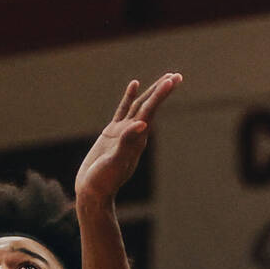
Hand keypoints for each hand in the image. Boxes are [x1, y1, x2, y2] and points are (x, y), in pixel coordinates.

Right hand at [75, 73, 181, 206]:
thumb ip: (127, 143)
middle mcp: (133, 133)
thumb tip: (143, 124)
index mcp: (137, 138)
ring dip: (151, 92)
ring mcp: (123, 132)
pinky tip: (134, 85)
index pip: (150, 111)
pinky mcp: (111, 133)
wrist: (92, 192)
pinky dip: (129, 97)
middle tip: (177, 75)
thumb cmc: (104, 181)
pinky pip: (123, 110)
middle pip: (149, 106)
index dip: (160, 94)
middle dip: (162, 91)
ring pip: (139, 106)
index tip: (172, 80)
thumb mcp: (116, 162)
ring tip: (164, 78)